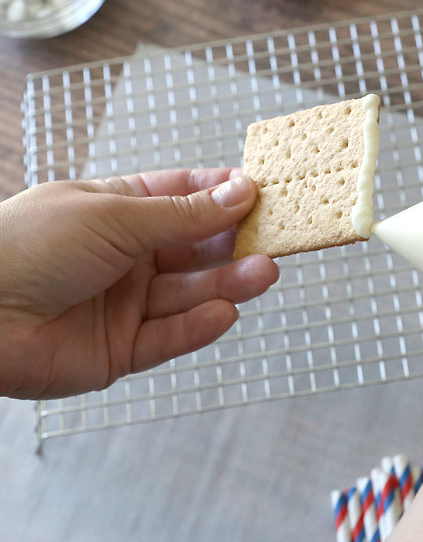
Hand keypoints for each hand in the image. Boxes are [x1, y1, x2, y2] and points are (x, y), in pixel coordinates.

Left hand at [0, 170, 278, 399]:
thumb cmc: (25, 248)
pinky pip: (170, 337)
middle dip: (236, 242)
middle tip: (278, 237)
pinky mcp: (120, 350)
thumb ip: (182, 214)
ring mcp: (124, 304)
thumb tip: (241, 191)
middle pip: (195, 249)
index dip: (223, 194)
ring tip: (265, 273)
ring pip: (191, 293)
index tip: (264, 191)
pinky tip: (224, 313)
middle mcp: (125, 257)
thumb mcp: (113, 216)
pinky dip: (199, 327)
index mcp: (116, 210)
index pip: (182, 198)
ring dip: (230, 283)